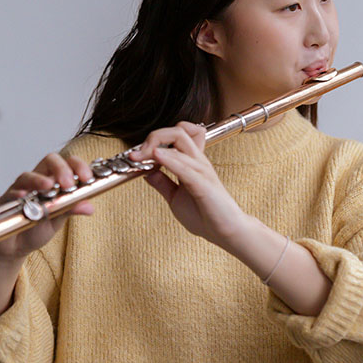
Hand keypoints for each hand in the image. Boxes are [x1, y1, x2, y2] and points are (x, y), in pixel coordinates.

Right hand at [0, 152, 95, 261]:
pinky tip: (24, 197)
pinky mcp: (6, 202)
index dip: (78, 166)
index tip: (87, 178)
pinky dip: (17, 194)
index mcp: (55, 181)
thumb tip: (89, 207)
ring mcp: (21, 189)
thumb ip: (71, 209)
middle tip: (68, 184)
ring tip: (48, 186)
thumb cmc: (37, 228)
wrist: (16, 247)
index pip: (67, 164)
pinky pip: (10, 194)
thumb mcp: (59, 219)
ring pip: (27, 176)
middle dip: (61, 168)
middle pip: (49, 161)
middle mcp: (38, 181)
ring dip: (39, 179)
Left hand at [128, 121, 246, 246]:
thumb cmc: (205, 216)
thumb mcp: (175, 197)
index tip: (137, 156)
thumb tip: (146, 172)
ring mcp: (202, 171)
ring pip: (180, 141)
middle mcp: (198, 161)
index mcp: (192, 163)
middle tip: (138, 154)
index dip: (155, 139)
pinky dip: (168, 160)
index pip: (178, 134)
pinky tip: (156, 157)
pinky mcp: (203, 185)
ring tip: (139, 157)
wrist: (225, 232)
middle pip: (178, 131)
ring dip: (155, 146)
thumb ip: (162, 183)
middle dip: (154, 137)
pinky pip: (185, 166)